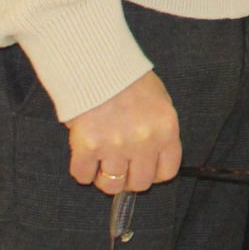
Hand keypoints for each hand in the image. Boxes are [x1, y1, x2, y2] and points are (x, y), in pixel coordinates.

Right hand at [68, 71, 182, 193]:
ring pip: (111, 185)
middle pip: (138, 183)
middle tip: (119, 166)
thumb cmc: (130, 81)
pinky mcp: (87, 146)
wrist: (97, 64)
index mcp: (166, 130)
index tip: (142, 168)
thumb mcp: (159, 102)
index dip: (153, 174)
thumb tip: (152, 163)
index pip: (166, 172)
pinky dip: (82, 170)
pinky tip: (85, 156)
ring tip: (101, 162)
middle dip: (128, 178)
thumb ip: (159, 133)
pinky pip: (82, 176)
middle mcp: (143, 141)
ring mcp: (115, 145)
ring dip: (104, 177)